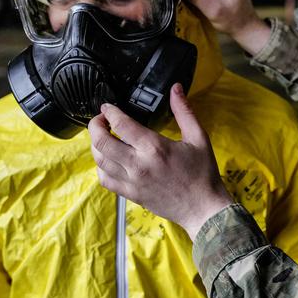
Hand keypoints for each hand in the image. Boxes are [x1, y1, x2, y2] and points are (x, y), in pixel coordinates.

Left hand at [89, 83, 233, 239]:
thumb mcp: (198, 137)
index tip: (108, 107)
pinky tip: (108, 160)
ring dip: (96, 145)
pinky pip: (105, 179)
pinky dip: (101, 167)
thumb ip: (184, 111)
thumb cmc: (202, 173)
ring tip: (102, 136)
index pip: (121, 124)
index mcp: (155, 147)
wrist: (203, 208)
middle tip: (100, 119)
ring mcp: (132, 181)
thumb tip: (176, 88)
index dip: (109, 112)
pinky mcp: (131, 194)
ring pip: (99, 160)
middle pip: (101, 142)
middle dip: (95, 125)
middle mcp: (138, 165)